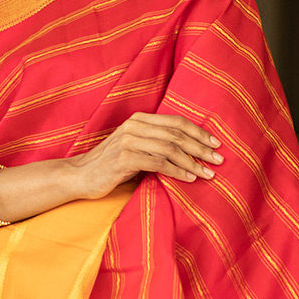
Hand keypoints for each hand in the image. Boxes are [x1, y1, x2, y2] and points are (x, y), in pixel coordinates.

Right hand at [66, 113, 222, 198]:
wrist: (79, 176)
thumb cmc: (110, 166)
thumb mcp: (135, 149)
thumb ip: (156, 144)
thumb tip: (188, 151)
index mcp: (140, 120)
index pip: (176, 122)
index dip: (199, 132)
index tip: (216, 143)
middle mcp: (135, 126)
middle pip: (177, 134)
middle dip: (201, 147)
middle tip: (219, 160)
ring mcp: (129, 141)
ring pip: (170, 148)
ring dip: (193, 162)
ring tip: (208, 173)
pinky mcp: (124, 158)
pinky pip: (158, 163)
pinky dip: (177, 170)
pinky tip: (189, 178)